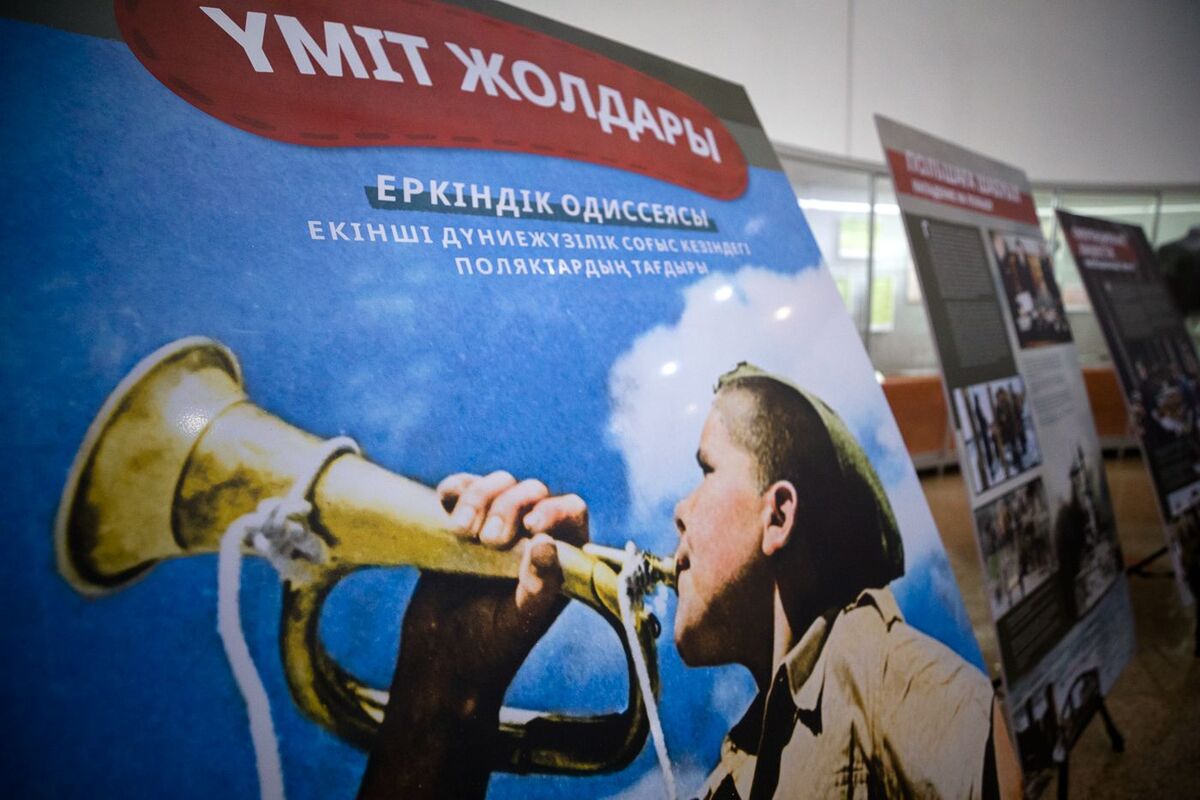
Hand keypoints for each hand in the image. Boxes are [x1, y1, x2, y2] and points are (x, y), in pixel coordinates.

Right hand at [358, 471, 588, 798]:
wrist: (440, 661)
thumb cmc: (489, 648)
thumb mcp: (520, 622)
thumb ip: (540, 586)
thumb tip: (547, 544)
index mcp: (560, 558)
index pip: (571, 512)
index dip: (555, 510)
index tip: (530, 526)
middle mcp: (531, 537)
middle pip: (531, 492)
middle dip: (510, 506)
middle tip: (490, 540)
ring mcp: (495, 527)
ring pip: (497, 484)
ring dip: (480, 497)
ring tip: (462, 531)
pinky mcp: (461, 524)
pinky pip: (462, 489)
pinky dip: (456, 489)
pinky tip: (445, 504)